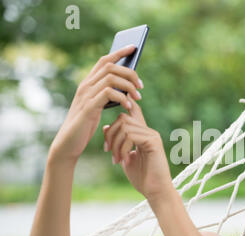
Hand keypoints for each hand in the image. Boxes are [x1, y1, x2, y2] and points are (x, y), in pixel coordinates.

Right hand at [49, 45, 143, 163]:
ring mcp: (86, 95)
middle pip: (111, 66)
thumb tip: (128, 86)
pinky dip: (122, 98)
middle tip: (141, 86)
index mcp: (88, 83)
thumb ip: (108, 95)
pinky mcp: (88, 107)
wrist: (69, 143)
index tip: (134, 48)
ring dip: (128, 86)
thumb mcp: (98, 107)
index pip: (104, 60)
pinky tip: (129, 107)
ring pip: (111, 77)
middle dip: (130, 72)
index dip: (119, 52)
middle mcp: (86, 85)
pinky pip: (109, 93)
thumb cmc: (85, 125)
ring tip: (138, 97)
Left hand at [103, 98, 173, 200]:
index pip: (131, 111)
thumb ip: (117, 143)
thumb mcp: (124, 157)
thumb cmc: (142, 178)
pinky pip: (130, 136)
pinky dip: (123, 149)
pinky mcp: (153, 142)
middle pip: (122, 118)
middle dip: (110, 135)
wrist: (155, 191)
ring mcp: (152, 135)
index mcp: (142, 134)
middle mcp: (148, 131)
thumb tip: (106, 127)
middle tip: (108, 152)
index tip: (107, 138)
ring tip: (116, 160)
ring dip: (115, 144)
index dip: (117, 117)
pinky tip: (124, 161)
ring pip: (124, 127)